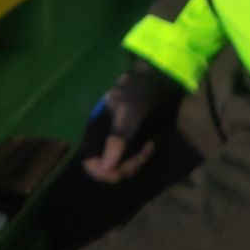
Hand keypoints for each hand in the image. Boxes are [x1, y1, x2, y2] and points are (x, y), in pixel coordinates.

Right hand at [81, 60, 185, 183]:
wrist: (161, 74)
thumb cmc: (142, 88)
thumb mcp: (129, 112)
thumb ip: (117, 138)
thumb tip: (105, 168)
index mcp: (95, 127)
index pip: (89, 160)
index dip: (100, 171)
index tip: (118, 175)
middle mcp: (103, 133)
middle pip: (107, 165)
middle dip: (125, 166)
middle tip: (142, 156)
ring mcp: (117, 135)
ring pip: (120, 162)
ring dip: (135, 160)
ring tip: (148, 148)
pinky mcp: (131, 135)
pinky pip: (131, 155)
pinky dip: (140, 154)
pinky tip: (150, 145)